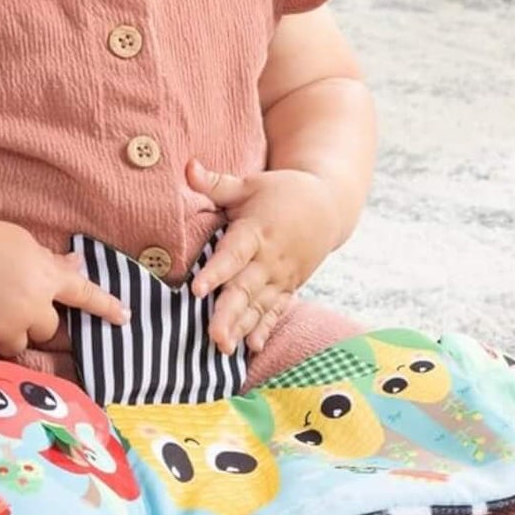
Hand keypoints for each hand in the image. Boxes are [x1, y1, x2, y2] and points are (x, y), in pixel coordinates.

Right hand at [0, 215, 127, 358]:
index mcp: (45, 279)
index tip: (125, 317)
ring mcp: (4, 327)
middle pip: (47, 329)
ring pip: (18, 345)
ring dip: (8, 335)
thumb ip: (50, 262)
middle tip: (9, 301)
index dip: (105, 306)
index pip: (84, 294)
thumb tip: (78, 266)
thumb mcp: (23, 244)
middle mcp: (30, 307)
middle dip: (33, 320)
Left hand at [187, 161, 342, 355]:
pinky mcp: (289, 287)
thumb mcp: (250, 183)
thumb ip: (216, 182)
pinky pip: (275, 311)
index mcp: (256, 231)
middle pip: (245, 289)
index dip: (216, 272)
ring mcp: (281, 277)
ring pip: (259, 306)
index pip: (234, 253)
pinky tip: (251, 348)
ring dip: (242, 328)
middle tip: (212, 335)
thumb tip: (187, 165)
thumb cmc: (281, 192)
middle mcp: (269, 259)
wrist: (328, 205)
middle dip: (228, 313)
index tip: (196, 290)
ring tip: (223, 348)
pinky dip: (264, 329)